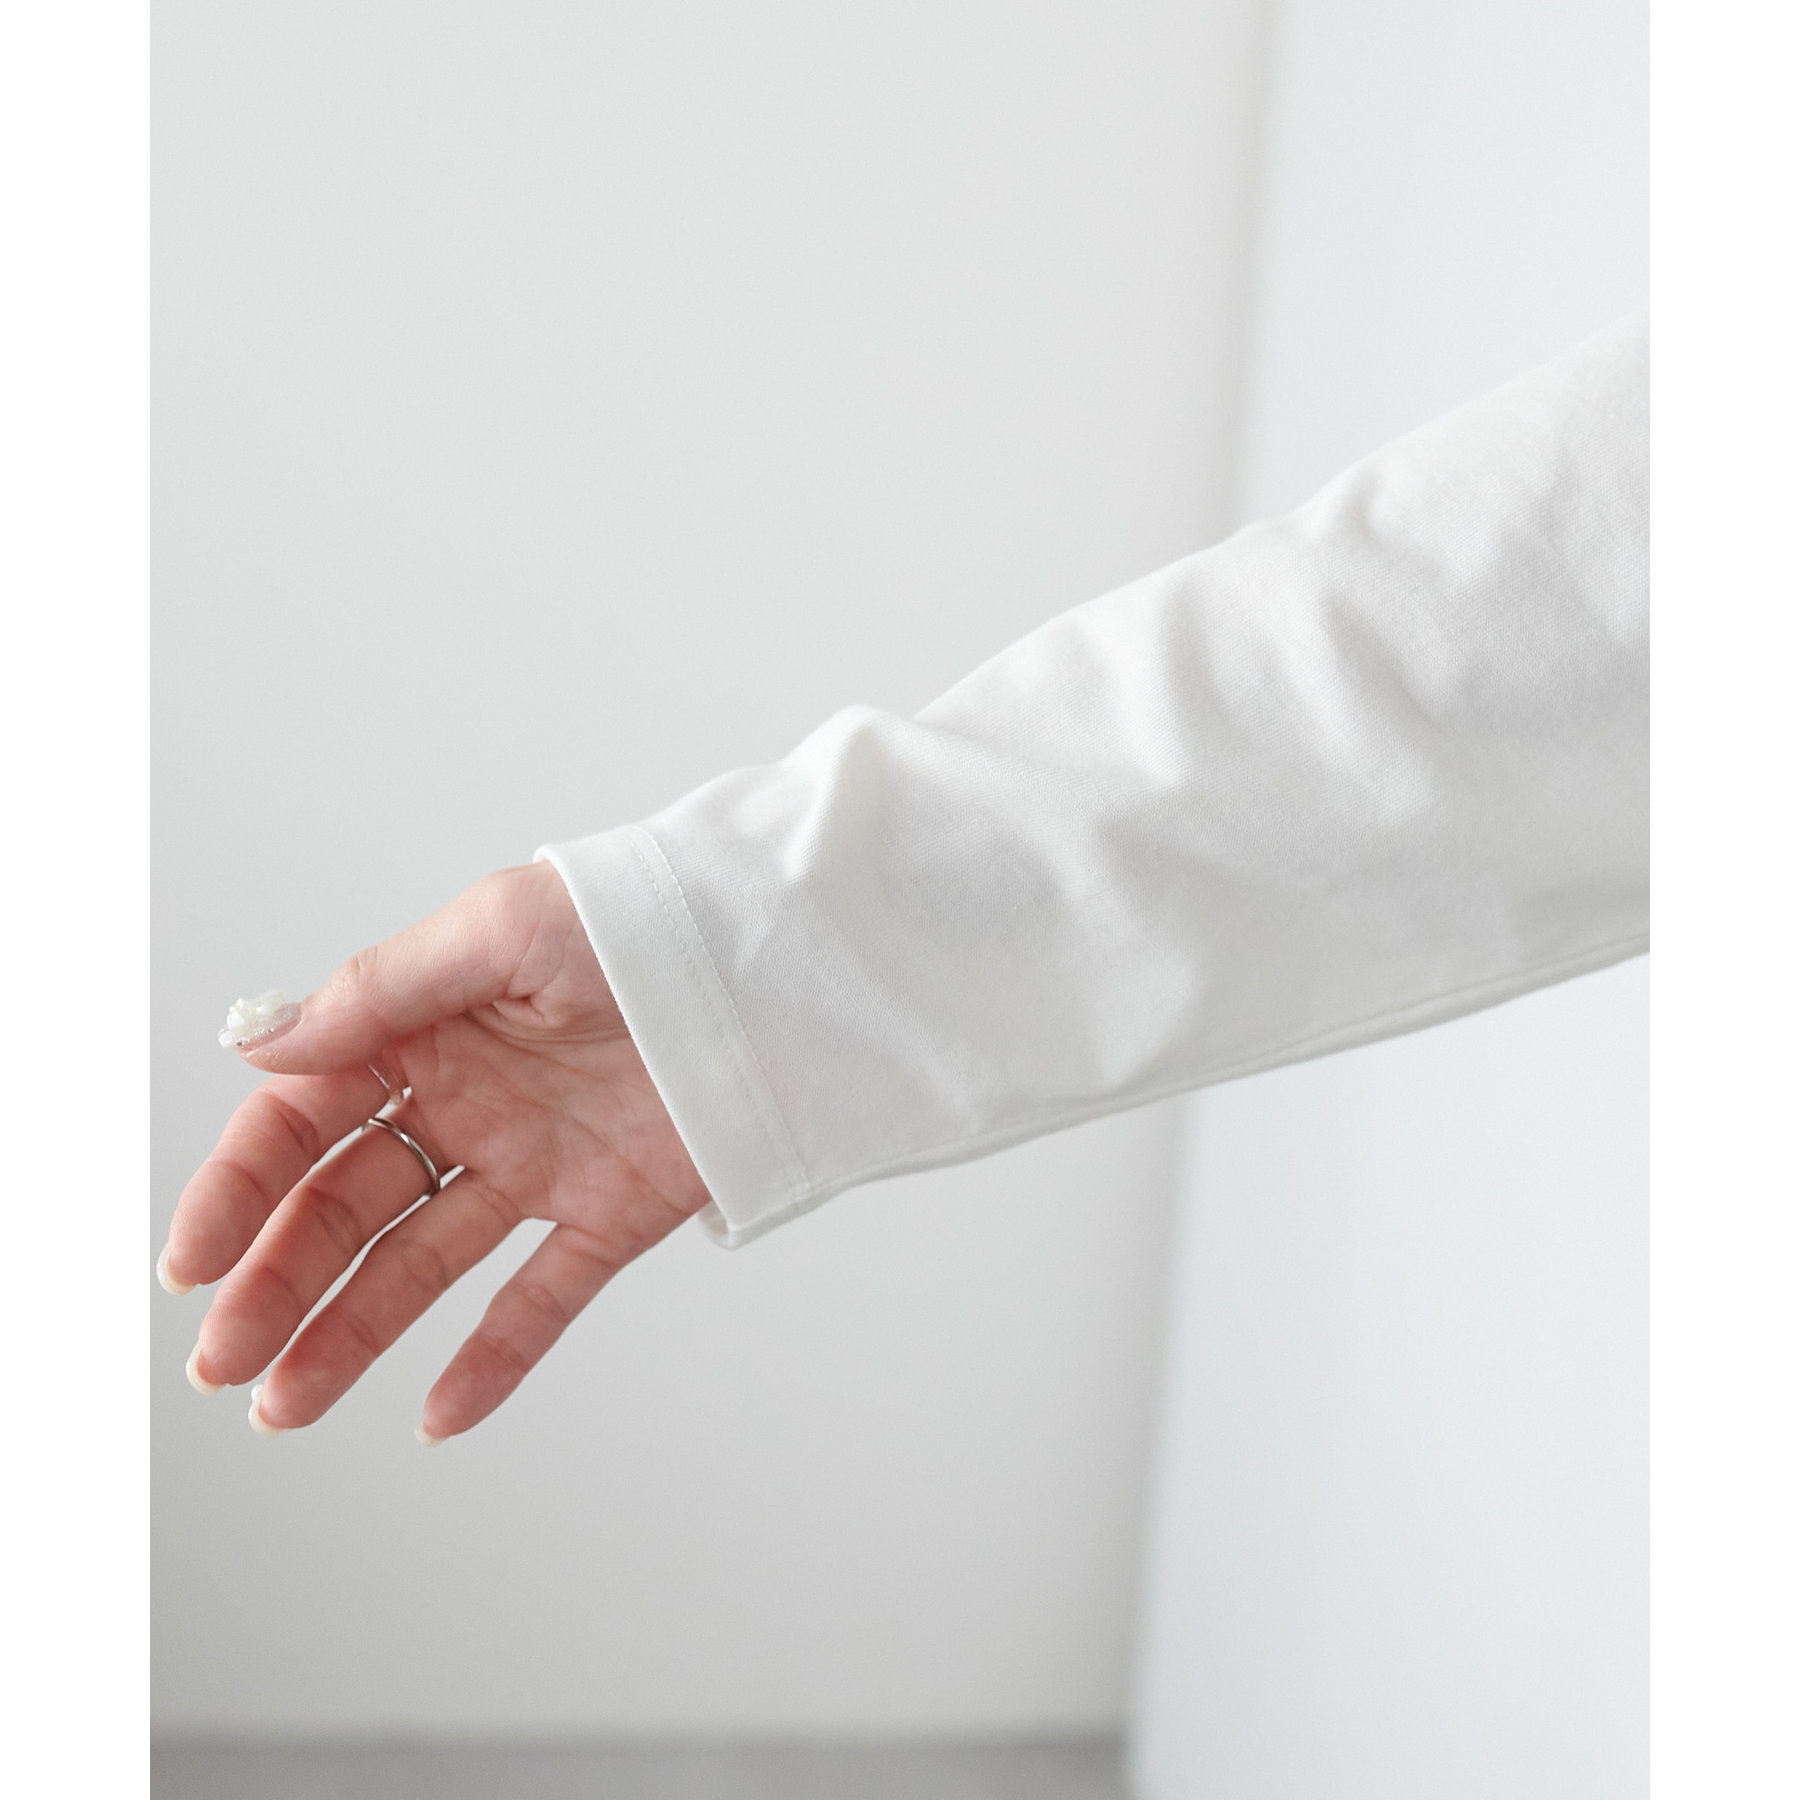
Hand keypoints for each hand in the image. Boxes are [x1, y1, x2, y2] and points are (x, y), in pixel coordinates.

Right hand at [160, 861, 711, 1441]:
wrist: (775, 959)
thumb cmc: (637, 916)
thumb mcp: (500, 930)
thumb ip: (381, 991)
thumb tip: (257, 1043)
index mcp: (426, 1032)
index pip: (305, 1121)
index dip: (242, 1191)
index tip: (190, 1265)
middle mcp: (470, 1103)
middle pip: (349, 1206)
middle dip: (278, 1283)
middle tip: (220, 1362)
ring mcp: (538, 1163)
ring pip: (424, 1263)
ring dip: (352, 1334)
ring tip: (283, 1408)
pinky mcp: (613, 1211)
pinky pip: (545, 1297)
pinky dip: (495, 1358)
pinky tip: (437, 1416)